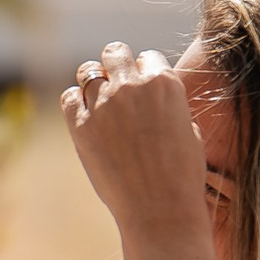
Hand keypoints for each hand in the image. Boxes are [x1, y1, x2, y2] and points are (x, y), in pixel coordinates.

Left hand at [60, 43, 210, 253]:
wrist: (159, 206)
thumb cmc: (181, 174)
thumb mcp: (189, 130)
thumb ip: (170, 106)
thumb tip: (158, 102)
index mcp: (164, 82)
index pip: (148, 57)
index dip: (144, 70)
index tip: (141, 85)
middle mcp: (132, 86)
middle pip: (115, 53)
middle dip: (115, 63)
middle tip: (115, 81)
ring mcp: (103, 104)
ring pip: (88, 71)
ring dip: (92, 79)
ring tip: (96, 95)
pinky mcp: (80, 125)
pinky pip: (69, 97)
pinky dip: (74, 100)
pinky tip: (82, 112)